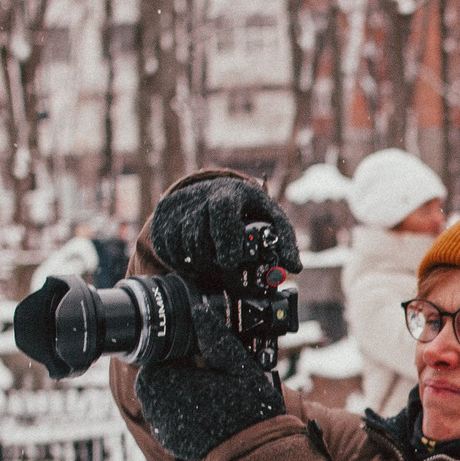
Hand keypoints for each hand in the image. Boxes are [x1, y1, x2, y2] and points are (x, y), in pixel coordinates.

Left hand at [133, 297, 286, 460]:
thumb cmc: (250, 408)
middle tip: (201, 373)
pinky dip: (178, 411)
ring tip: (203, 392)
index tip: (194, 354)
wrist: (254, 452)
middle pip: (154, 376)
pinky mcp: (169, 441)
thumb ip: (215, 337)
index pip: (156, 355)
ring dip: (174, 390)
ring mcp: (162, 426)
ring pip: (157, 397)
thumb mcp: (239, 365)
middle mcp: (158, 405)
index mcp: (169, 381)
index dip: (175, 351)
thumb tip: (199, 310)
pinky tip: (201, 410)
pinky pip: (164, 418)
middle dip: (172, 370)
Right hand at [147, 173, 292, 288]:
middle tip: (226, 266)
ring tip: (216, 261)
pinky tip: (199, 259)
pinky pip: (170, 250)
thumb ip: (284, 240)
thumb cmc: (245, 209)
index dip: (225, 238)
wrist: (206, 194)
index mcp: (231, 193)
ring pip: (185, 245)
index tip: (229, 263)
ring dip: (202, 261)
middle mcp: (201, 198)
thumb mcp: (268, 216)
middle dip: (213, 257)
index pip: (222, 211)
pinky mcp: (164, 222)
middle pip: (199, 235)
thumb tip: (295, 266)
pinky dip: (184, 261)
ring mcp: (180, 210)